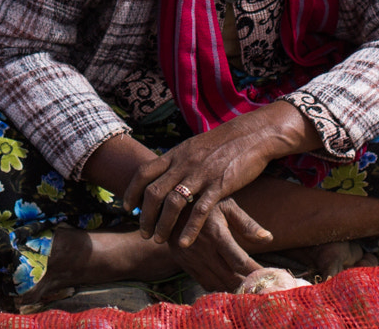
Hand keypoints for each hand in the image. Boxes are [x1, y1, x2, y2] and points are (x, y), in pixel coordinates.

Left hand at [122, 103, 310, 247]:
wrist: (252, 134)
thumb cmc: (223, 142)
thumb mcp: (194, 146)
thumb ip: (179, 160)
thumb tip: (164, 172)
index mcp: (176, 154)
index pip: (144, 172)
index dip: (131, 191)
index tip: (126, 208)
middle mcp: (184, 164)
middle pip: (154, 192)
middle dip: (145, 216)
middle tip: (143, 232)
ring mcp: (201, 174)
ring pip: (173, 203)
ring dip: (163, 224)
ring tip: (159, 240)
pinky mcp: (219, 185)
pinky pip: (200, 210)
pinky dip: (190, 229)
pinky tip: (183, 243)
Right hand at [161, 197, 270, 291]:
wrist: (169, 200)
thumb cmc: (204, 200)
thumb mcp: (226, 205)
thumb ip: (247, 224)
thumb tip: (269, 238)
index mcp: (216, 234)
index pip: (240, 261)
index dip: (256, 271)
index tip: (270, 277)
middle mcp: (203, 249)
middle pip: (230, 277)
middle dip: (248, 285)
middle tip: (263, 288)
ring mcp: (191, 258)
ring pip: (217, 283)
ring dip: (233, 289)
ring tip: (250, 291)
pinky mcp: (183, 262)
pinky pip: (203, 282)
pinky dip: (218, 287)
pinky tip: (230, 287)